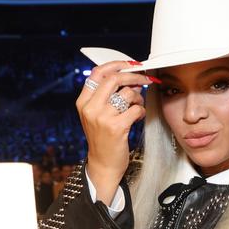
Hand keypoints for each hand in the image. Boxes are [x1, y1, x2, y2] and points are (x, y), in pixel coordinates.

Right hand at [75, 61, 154, 204]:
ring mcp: (102, 117)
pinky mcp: (116, 127)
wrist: (103, 164)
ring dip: (139, 97)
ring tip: (138, 105)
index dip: (116, 65)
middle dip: (134, 76)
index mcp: (83, 102)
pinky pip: (136, 109)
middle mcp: (90, 108)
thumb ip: (106, 96)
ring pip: (128, 94)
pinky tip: (137, 118)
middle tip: (146, 79)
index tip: (131, 64)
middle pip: (114, 79)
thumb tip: (130, 77)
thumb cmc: (103, 138)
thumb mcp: (97, 115)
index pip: (97, 73)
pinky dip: (141, 111)